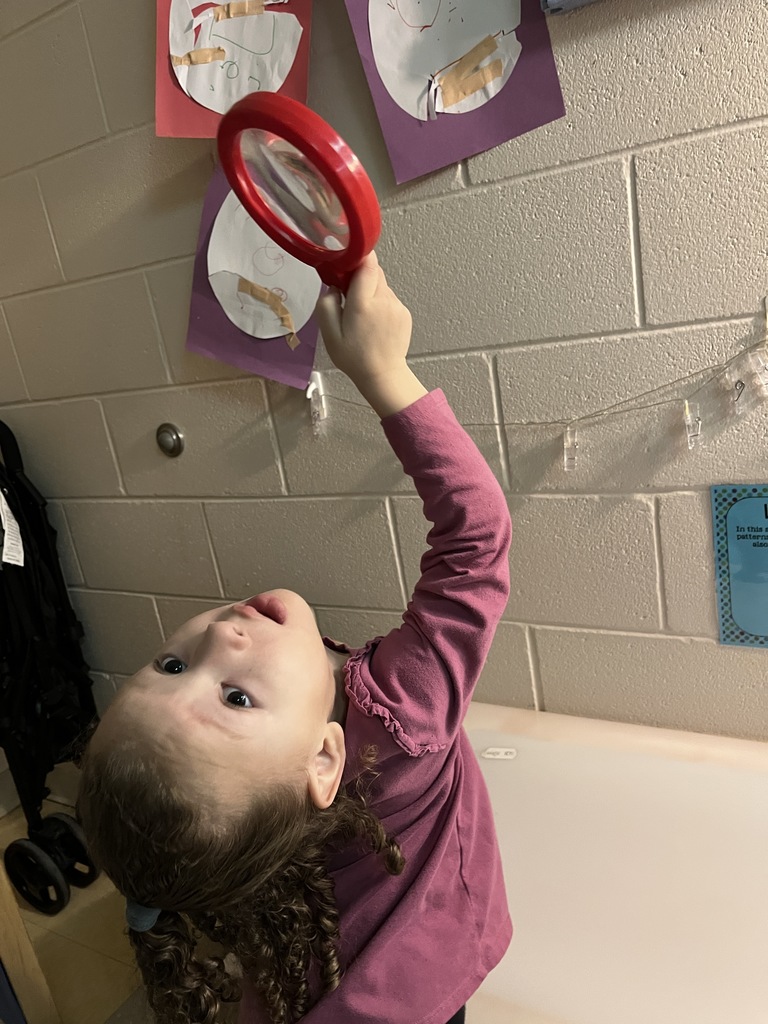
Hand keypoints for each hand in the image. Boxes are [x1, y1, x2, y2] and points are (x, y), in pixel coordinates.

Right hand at [314, 252, 412, 389]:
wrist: (383, 375)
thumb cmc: (354, 358)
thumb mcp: (329, 335)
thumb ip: (326, 305)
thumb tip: (333, 286)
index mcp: (363, 304)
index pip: (367, 263)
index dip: (357, 258)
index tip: (345, 264)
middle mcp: (384, 301)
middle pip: (374, 271)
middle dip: (360, 277)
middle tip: (348, 296)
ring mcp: (397, 306)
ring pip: (382, 284)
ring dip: (370, 292)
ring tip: (362, 315)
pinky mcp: (404, 312)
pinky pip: (389, 297)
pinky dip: (380, 303)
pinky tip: (374, 322)